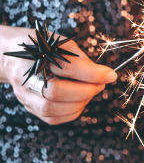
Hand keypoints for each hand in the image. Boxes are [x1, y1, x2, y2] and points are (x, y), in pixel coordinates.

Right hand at [0, 25, 116, 124]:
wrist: (13, 56)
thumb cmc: (42, 47)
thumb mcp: (61, 44)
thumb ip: (81, 59)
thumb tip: (103, 75)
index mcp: (35, 57)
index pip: (67, 68)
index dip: (92, 73)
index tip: (111, 75)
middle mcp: (26, 78)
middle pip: (57, 92)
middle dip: (86, 91)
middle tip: (101, 84)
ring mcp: (25, 95)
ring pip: (53, 110)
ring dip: (80, 103)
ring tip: (90, 92)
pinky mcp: (29, 107)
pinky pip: (52, 118)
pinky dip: (71, 113)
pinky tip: (79, 101)